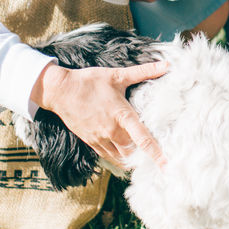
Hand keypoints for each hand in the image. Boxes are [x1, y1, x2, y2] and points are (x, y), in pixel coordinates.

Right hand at [33, 62, 168, 168]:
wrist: (61, 91)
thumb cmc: (90, 81)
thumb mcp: (117, 75)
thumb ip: (144, 71)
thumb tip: (167, 64)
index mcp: (121, 115)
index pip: (142, 138)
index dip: (155, 153)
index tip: (166, 165)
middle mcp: (111, 130)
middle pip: (132, 152)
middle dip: (145, 158)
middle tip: (157, 161)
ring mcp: (99, 138)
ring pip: (120, 157)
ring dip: (131, 159)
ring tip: (142, 161)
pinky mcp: (90, 141)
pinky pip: (107, 156)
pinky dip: (117, 158)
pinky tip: (124, 157)